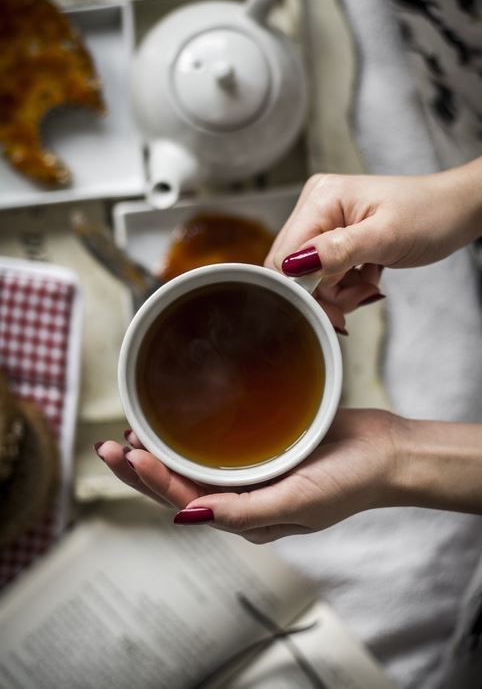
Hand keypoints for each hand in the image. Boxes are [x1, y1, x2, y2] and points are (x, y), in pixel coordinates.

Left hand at [94, 409, 402, 543]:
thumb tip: (186, 515)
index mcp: (247, 518)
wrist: (386, 453)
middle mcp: (243, 496)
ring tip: (129, 434)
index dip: (152, 480)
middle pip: (179, 486)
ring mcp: (252, 471)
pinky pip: (218, 443)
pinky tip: (176, 420)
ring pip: (192, 464)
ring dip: (160, 451)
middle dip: (140, 470)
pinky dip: (191, 434)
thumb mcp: (297, 503)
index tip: (127, 453)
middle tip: (108, 447)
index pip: (186, 502)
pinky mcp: (262, 444)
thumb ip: (243, 512)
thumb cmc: (349, 483)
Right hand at [266, 162, 481, 329]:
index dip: (301, 289)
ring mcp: (326, 221)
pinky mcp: (336, 236)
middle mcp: (316, 207)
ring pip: (310, 277)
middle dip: (324, 294)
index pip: (285, 256)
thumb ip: (338, 251)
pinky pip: (325, 274)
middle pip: (294, 269)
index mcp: (321, 199)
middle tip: (358, 298)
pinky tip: (368, 279)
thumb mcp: (386, 237)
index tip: (331, 310)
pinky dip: (345, 286)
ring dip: (338, 293)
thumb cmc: (430, 215)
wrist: (456, 211)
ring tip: (369, 287)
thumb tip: (294, 265)